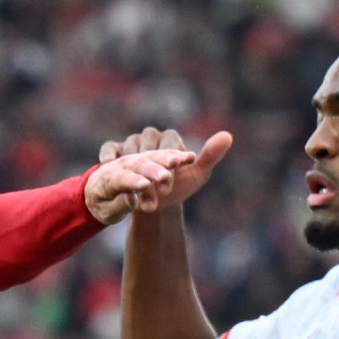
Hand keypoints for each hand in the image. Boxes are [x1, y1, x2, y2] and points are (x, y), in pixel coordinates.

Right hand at [82, 127, 233, 223]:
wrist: (154, 203)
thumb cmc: (177, 187)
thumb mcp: (196, 175)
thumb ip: (211, 155)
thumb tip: (228, 135)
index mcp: (170, 140)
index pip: (171, 144)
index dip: (172, 156)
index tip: (175, 169)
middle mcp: (150, 138)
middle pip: (149, 145)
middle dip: (152, 165)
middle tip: (157, 182)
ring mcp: (132, 144)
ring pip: (130, 148)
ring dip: (133, 165)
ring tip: (138, 183)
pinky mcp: (116, 152)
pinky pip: (110, 146)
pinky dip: (109, 153)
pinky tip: (109, 164)